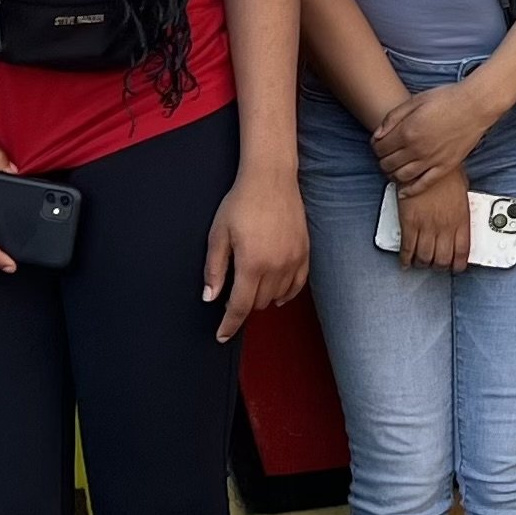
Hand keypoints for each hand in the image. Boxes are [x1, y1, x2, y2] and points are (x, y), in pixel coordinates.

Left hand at [203, 164, 311, 341]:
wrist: (271, 179)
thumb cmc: (241, 203)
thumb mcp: (218, 235)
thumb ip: (214, 269)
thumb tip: (210, 297)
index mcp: (252, 264)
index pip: (240, 307)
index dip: (229, 324)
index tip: (222, 335)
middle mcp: (276, 266)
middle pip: (259, 304)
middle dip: (243, 305)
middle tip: (231, 292)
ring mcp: (294, 260)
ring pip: (278, 297)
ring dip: (263, 298)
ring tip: (251, 286)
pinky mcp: (305, 252)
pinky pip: (297, 285)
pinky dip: (285, 293)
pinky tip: (277, 292)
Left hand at [371, 79, 496, 190]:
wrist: (475, 106)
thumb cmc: (447, 99)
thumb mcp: (415, 100)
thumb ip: (393, 117)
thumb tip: (377, 135)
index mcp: (408, 131)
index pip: (380, 148)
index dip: (375, 147)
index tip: (378, 144)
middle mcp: (417, 149)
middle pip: (388, 163)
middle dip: (381, 161)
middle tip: (384, 156)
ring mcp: (432, 160)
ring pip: (402, 176)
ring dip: (392, 175)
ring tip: (392, 170)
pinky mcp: (445, 167)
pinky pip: (424, 184)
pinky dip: (411, 191)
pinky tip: (403, 191)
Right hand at [396, 168, 471, 272]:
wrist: (425, 162)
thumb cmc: (444, 173)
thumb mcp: (462, 192)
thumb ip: (461, 211)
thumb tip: (460, 222)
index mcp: (460, 220)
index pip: (462, 251)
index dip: (458, 264)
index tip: (456, 268)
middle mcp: (445, 227)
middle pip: (442, 259)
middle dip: (438, 266)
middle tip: (435, 265)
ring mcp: (427, 226)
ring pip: (424, 257)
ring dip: (422, 263)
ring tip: (421, 262)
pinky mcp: (409, 223)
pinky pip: (407, 248)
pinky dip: (405, 259)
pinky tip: (405, 262)